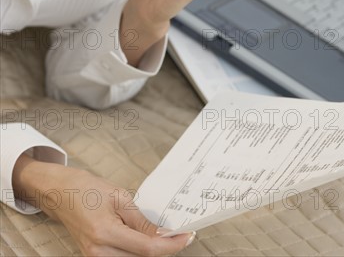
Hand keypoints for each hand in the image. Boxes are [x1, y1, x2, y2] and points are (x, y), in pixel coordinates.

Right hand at [13, 155, 194, 255]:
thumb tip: (163, 235)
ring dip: (150, 251)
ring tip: (163, 234)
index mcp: (105, 233)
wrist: (61, 193)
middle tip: (179, 234)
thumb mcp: (119, 197)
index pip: (147, 249)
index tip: (187, 237)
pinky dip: (137, 251)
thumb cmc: (87, 189)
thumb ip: (142, 221)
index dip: (171, 246)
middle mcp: (99, 252)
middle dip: (164, 248)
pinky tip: (144, 239)